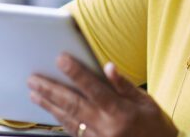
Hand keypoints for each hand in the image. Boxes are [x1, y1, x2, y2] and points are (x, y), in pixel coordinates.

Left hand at [27, 54, 177, 136]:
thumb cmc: (155, 126)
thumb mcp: (146, 102)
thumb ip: (124, 85)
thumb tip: (108, 67)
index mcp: (120, 112)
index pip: (93, 89)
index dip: (76, 73)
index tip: (61, 59)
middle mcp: (105, 127)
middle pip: (73, 104)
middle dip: (51, 90)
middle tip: (34, 78)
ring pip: (67, 119)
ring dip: (49, 105)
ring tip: (34, 92)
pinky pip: (72, 131)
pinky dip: (59, 120)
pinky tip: (50, 110)